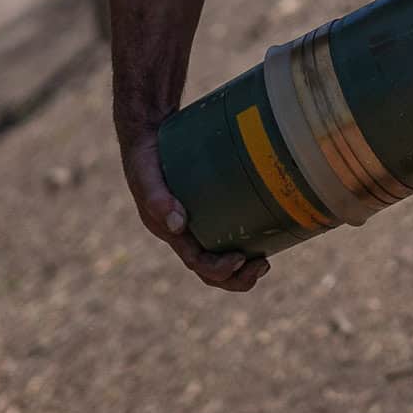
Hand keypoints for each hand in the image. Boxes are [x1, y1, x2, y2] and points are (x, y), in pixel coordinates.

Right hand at [121, 127, 270, 291]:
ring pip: (222, 253)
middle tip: (263, 265)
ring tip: (265, 261)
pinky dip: (246, 236)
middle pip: (211, 268)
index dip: (219, 269)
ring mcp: (198, 220)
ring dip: (244, 266)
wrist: (149, 135)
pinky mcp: (210, 204)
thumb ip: (157, 198)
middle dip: (237, 277)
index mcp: (171, 233)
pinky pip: (229, 227)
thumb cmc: (146, 158)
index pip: (197, 262)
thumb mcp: (146, 175)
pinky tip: (267, 227)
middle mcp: (186, 233)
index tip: (241, 259)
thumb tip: (178, 225)